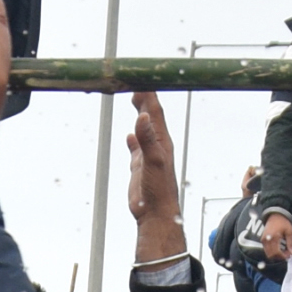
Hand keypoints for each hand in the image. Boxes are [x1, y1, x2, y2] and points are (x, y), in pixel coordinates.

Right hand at [125, 89, 185, 251]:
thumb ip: (148, 140)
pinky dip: (133, 137)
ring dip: (140, 113)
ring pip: (144, 128)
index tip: (141, 77)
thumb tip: (142, 117)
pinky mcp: (140, 166)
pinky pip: (136, 146)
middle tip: (136, 81)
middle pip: (150, 115)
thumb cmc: (159, 191)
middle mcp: (157, 145)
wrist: (155, 213)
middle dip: (144, 98)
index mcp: (162, 141)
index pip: (154, 111)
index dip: (149, 94)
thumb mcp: (153, 162)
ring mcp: (148, 154)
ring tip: (134, 98)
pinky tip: (129, 134)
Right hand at [257, 208, 291, 261]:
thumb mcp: (289, 232)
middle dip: (280, 257)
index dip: (283, 256)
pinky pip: (267, 250)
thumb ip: (290, 243)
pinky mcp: (262, 240)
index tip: (290, 255)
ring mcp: (263, 240)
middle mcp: (266, 240)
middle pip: (272, 255)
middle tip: (287, 254)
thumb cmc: (283, 222)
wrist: (275, 215)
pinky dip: (273, 252)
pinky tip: (279, 249)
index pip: (277, 252)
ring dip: (276, 255)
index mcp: (273, 237)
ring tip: (284, 252)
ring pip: (268, 254)